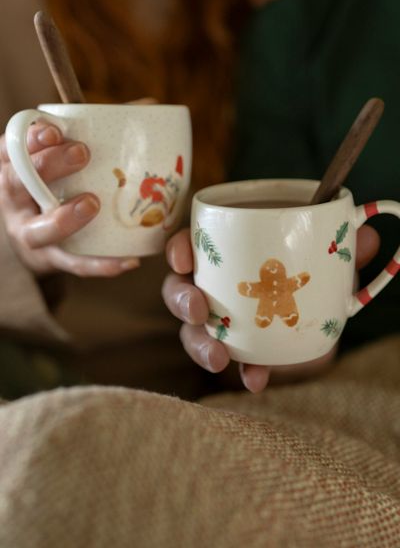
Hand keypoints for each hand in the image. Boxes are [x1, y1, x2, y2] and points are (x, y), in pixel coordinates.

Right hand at [0, 121, 139, 275]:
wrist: (42, 238)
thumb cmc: (59, 185)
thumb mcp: (64, 157)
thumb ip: (95, 132)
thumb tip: (148, 106)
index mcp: (15, 166)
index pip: (10, 147)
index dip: (28, 138)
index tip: (53, 129)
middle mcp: (15, 200)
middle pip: (17, 181)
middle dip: (47, 165)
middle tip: (81, 153)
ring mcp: (30, 232)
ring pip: (38, 230)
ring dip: (64, 217)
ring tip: (92, 203)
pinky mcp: (51, 259)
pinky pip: (74, 264)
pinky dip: (100, 264)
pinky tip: (128, 260)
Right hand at [162, 225, 379, 392]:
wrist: (322, 308)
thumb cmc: (311, 270)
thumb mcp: (327, 256)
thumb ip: (342, 247)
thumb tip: (366, 235)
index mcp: (222, 251)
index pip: (188, 244)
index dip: (178, 250)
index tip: (183, 259)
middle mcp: (212, 284)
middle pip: (178, 289)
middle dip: (181, 300)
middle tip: (197, 311)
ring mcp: (220, 319)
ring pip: (192, 331)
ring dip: (200, 345)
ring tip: (219, 358)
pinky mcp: (239, 348)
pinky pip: (232, 361)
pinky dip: (242, 371)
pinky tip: (255, 381)